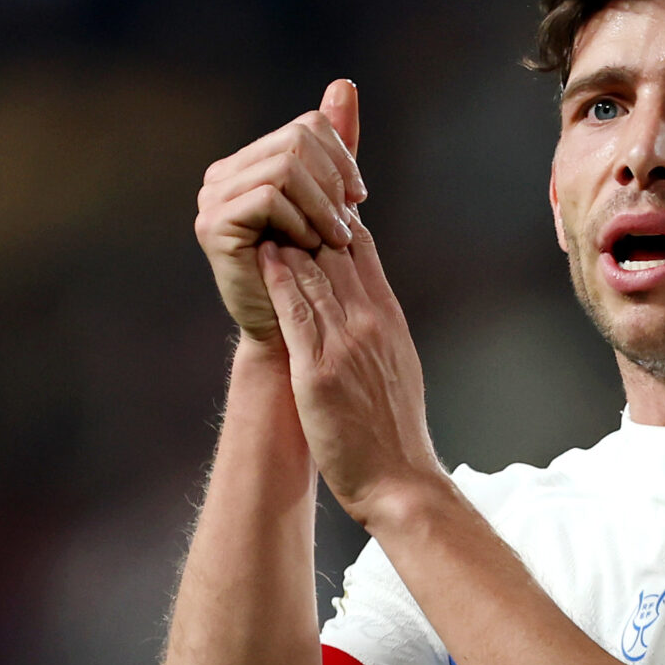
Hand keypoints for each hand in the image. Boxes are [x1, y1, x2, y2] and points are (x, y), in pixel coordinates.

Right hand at [195, 81, 368, 342]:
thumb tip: (344, 84)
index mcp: (250, 163)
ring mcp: (213, 198)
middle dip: (335, 182)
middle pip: (298, 140)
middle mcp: (224, 174)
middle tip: (347, 225)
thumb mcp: (330, 199)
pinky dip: (300, 220)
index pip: (308, 126)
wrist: (290, 329)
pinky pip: (269, 196)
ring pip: (286, 167)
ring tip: (333, 240)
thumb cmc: (314, 268)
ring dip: (322, 206)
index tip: (358, 199)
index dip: (343, 158)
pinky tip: (308, 247)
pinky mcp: (213, 224)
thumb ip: (335, 144)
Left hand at [257, 210, 442, 529]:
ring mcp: (346, 345)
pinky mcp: (319, 371)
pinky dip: (280, 279)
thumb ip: (380, 331)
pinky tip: (264, 254)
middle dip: (310, 216)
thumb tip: (365, 308)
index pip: (364, 253)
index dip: (338, 219)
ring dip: (289, 237)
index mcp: (390, 321)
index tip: (315, 196)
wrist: (400, 480)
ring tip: (267, 207)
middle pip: (338, 252)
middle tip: (284, 184)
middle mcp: (371, 323)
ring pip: (316, 275)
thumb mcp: (398, 368)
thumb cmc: (396, 433)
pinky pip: (298, 314)